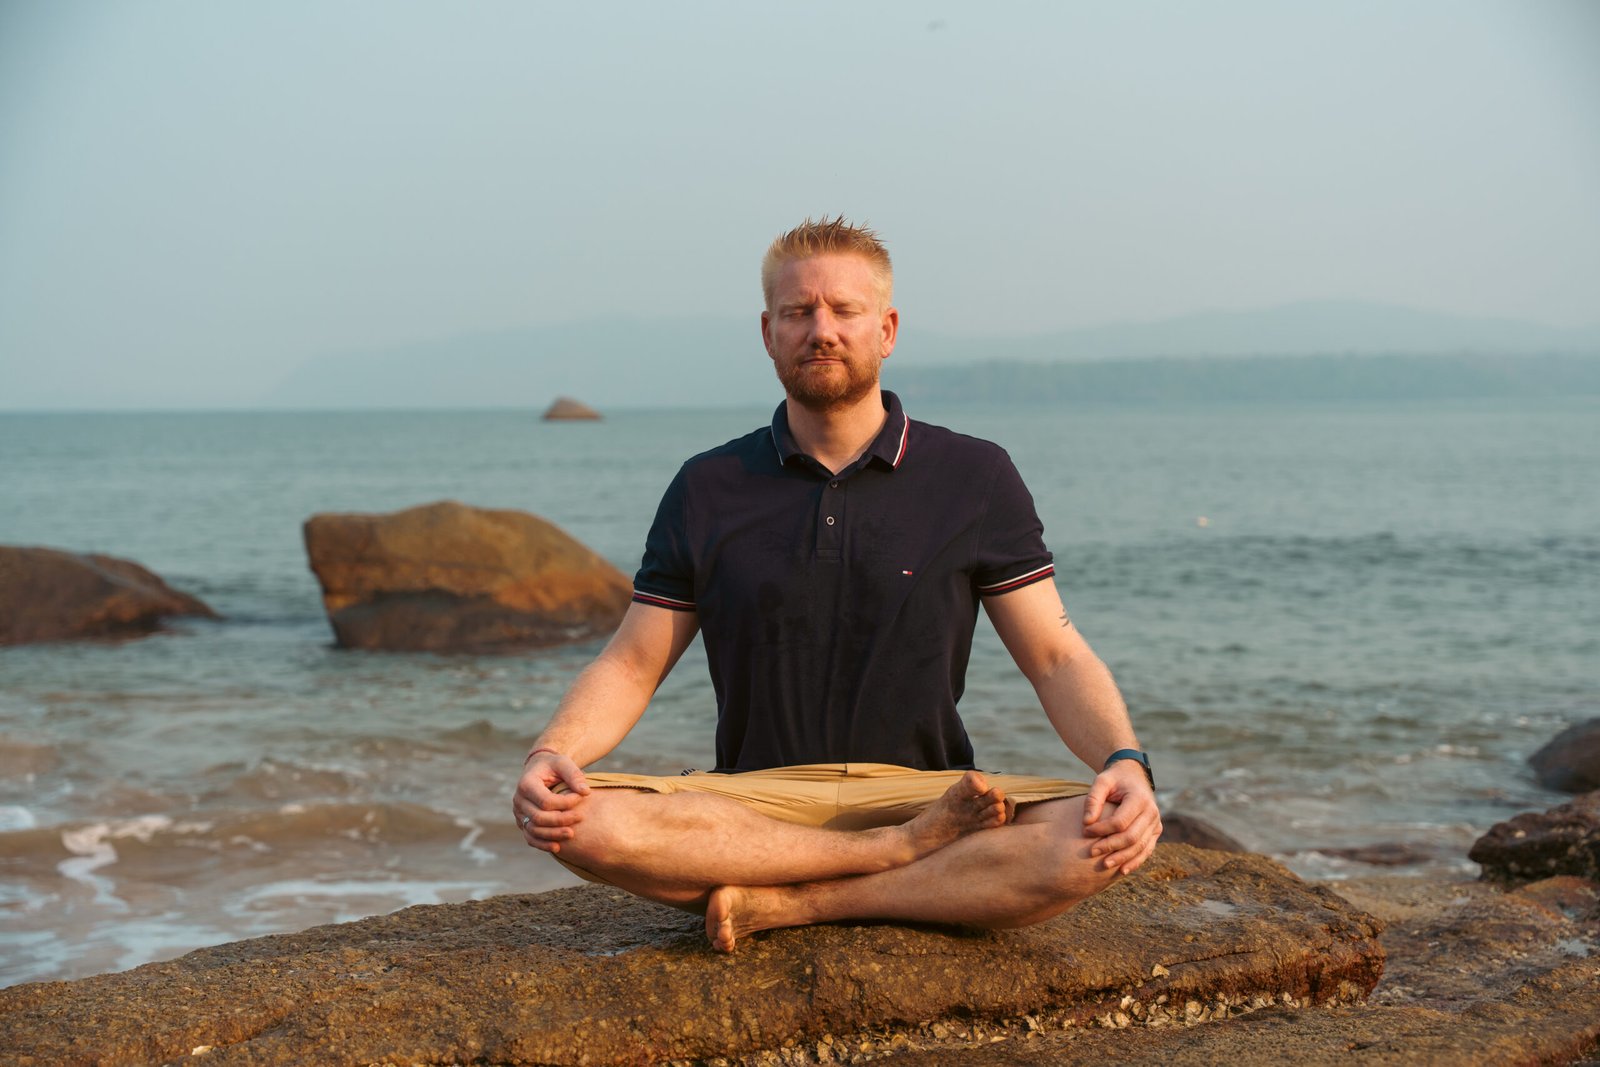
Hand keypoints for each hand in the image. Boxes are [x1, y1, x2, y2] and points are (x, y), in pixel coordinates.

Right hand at [511, 750, 590, 853]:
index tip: (580, 797)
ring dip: (553, 835)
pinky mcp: (522, 822)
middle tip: (580, 817)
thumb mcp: (564, 763)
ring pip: (533, 830)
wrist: (540, 768)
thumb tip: (585, 792)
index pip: (545, 801)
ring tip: (571, 834)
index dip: (565, 803)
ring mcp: (519, 813)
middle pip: (539, 818)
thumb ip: (574, 775)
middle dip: (561, 820)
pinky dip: (542, 844)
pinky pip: (530, 837)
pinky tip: (557, 847)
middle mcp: (518, 800)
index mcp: (526, 784)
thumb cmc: (553, 765)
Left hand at [1082, 760, 1161, 874]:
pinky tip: (1122, 870)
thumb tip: (1086, 822)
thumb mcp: (1102, 781)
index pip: (1120, 821)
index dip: (1102, 829)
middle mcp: (1152, 812)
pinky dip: (1135, 861)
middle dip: (1111, 846)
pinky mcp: (1156, 831)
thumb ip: (1093, 799)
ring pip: (1140, 847)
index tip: (1085, 831)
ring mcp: (1156, 823)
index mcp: (1140, 799)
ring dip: (1122, 858)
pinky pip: (1147, 850)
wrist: (1134, 776)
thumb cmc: (1115, 779)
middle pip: (1131, 837)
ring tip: (1104, 865)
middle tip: (1092, 852)